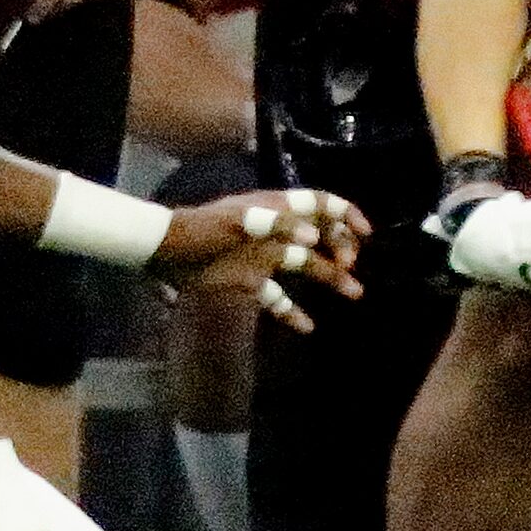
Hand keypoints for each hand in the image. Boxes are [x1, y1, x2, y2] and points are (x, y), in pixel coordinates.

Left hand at [154, 188, 370, 329]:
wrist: (164, 251)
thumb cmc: (200, 231)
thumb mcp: (235, 221)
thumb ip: (274, 223)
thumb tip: (314, 237)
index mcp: (275, 209)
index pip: (318, 203)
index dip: (345, 214)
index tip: (366, 232)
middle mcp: (276, 232)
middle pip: (320, 236)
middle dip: (343, 248)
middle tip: (352, 267)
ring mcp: (264, 259)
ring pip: (306, 266)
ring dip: (331, 279)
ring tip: (354, 294)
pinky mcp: (249, 283)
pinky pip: (277, 298)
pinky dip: (293, 313)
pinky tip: (309, 327)